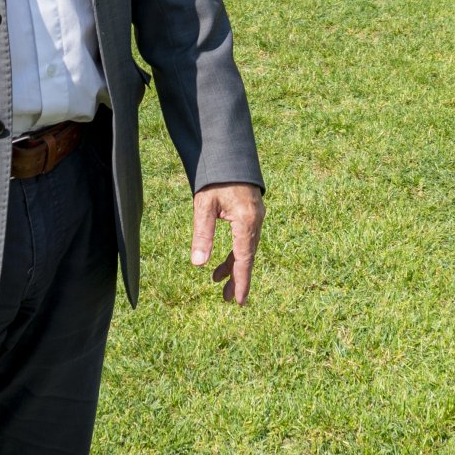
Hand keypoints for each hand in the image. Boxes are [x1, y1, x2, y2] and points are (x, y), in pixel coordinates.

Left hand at [191, 182, 263, 303]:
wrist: (229, 153)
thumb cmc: (215, 178)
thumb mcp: (204, 206)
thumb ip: (202, 234)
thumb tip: (198, 264)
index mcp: (246, 221)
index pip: (244, 258)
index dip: (241, 281)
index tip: (240, 301)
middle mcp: (255, 221)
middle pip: (247, 256)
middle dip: (238, 278)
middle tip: (229, 299)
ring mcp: (256, 216)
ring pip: (246, 248)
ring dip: (234, 266)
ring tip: (219, 283)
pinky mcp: (251, 213)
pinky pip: (245, 238)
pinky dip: (235, 252)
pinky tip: (222, 261)